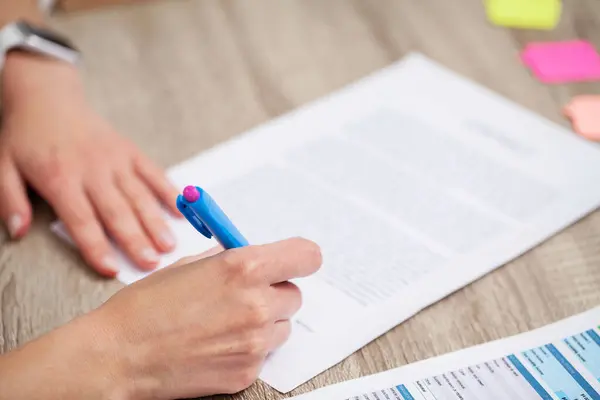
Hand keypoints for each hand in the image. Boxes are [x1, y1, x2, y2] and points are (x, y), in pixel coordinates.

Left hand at [0, 53, 180, 275]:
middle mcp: (92, 170)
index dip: (95, 246)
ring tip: (169, 245)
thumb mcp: (3, 165)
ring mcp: (115, 159)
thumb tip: (17, 232)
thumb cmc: (26, 135)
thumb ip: (10, 200)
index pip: (81, 220)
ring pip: (139, 196)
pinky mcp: (129, 151)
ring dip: (155, 222)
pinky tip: (181, 210)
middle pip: (117, 211)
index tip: (110, 269)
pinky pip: (152, 173)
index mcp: (60, 178)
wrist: (47, 96)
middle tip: (152, 263)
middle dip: (135, 240)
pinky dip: (168, 191)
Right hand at [0, 238, 321, 399]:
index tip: (294, 261)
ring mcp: (254, 342)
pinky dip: (248, 347)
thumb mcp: (189, 266)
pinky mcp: (247, 371)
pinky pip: (264, 353)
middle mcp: (256, 304)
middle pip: (294, 293)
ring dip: (264, 321)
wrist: (118, 355)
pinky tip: (216, 344)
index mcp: (242, 268)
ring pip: (282, 325)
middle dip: (273, 291)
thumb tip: (251, 256)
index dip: (300, 257)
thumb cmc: (145, 307)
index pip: (306, 256)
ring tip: (225, 322)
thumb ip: (228, 259)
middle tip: (243, 295)